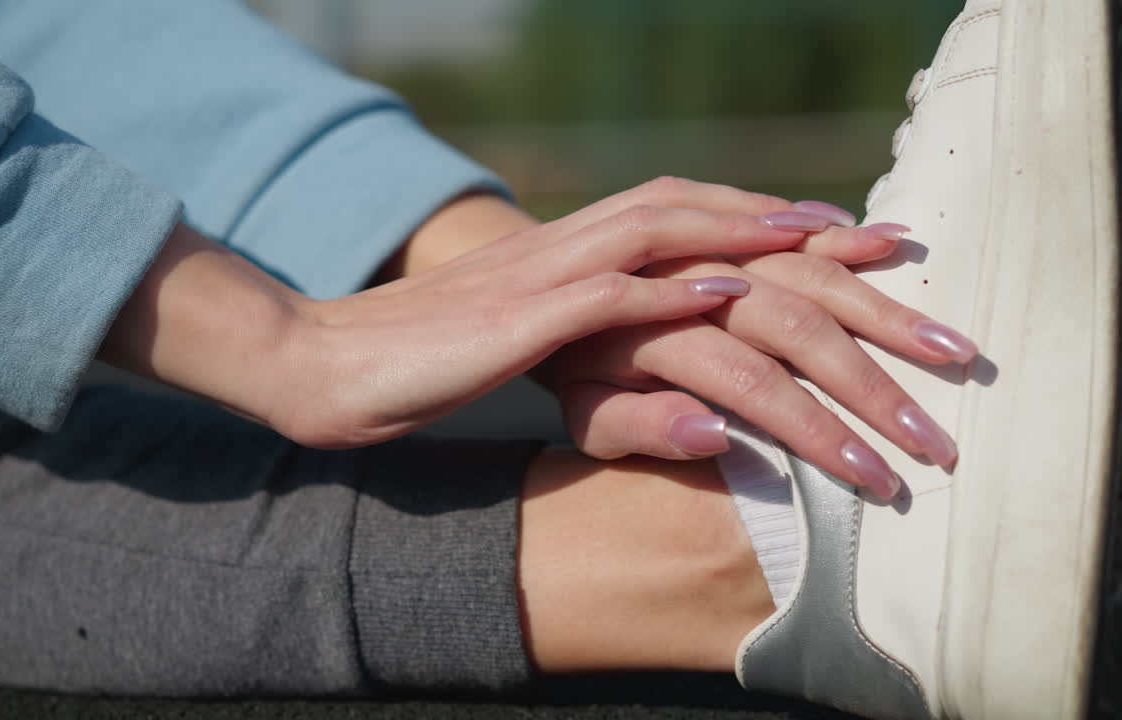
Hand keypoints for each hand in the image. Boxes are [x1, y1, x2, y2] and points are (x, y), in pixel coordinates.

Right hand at [101, 191, 823, 449]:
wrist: (323, 364)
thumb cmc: (421, 371)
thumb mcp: (524, 361)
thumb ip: (598, 362)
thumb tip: (688, 399)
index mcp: (572, 257)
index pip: (690, 221)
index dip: (773, 221)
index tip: (854, 238)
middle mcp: (567, 250)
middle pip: (702, 217)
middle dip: (798, 228)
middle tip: (886, 240)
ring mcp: (540, 278)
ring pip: (666, 242)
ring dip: (754, 243)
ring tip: (831, 244)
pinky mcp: (511, 322)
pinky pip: (600, 295)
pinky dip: (667, 288)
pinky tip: (725, 287)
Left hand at [538, 180, 974, 498]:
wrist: (538, 282)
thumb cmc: (567, 368)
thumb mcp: (583, 415)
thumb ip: (639, 426)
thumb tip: (718, 434)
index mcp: (647, 332)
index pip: (752, 385)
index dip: (817, 434)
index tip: (876, 480)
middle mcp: (683, 274)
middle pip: (798, 325)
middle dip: (875, 387)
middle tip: (938, 441)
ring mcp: (704, 236)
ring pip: (808, 267)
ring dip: (885, 309)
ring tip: (954, 350)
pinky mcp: (716, 212)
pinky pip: (785, 220)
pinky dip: (840, 233)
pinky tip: (893, 245)